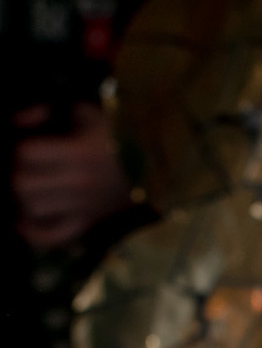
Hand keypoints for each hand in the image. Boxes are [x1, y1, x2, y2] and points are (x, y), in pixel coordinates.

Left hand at [11, 103, 131, 249]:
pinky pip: (53, 237)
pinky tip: (23, 222)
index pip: (26, 152)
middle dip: (18, 171)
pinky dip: (33, 233)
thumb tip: (21, 120)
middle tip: (27, 164)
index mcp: (80, 153)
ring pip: (32, 208)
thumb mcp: (88, 112)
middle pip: (22, 183)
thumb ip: (52, 111)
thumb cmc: (121, 135)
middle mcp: (79, 184)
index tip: (28, 137)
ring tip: (30, 187)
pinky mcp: (88, 223)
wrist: (157, 166)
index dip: (19, 142)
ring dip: (25, 197)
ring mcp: (83, 207)